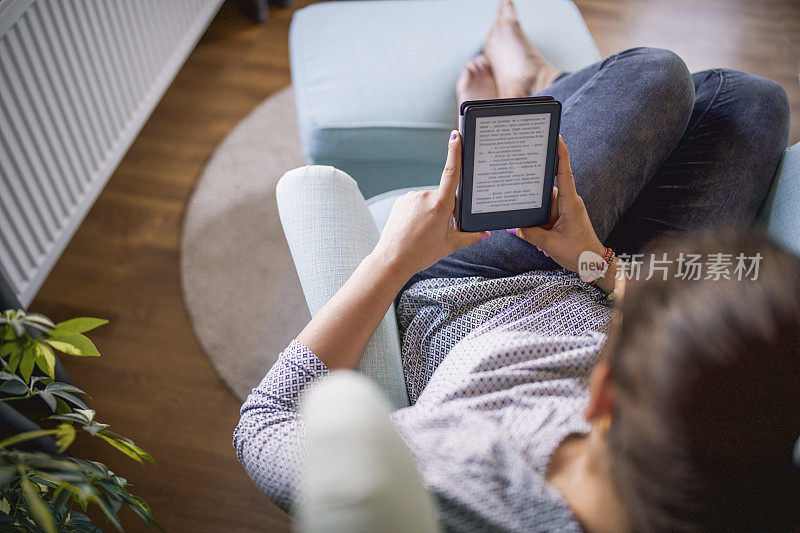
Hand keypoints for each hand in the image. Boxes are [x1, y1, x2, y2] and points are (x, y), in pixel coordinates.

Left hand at [373, 131, 489, 277]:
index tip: (456, 135)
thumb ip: (470, 237)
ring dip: (430, 211)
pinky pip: (416, 203)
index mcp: (441, 204)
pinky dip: (418, 213)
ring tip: (423, 232)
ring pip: (429, 200)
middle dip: (445, 210)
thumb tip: (485, 233)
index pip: (451, 172)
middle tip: (437, 231)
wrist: (392, 259)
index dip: (455, 152)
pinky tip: (414, 228)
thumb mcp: (450, 245)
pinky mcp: (401, 201)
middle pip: (443, 196)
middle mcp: (425, 195)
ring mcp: (412, 197)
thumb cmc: (422, 253)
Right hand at [511, 136, 603, 272]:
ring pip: (544, 203)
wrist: (594, 265)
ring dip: (535, 211)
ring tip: (525, 217)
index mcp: (570, 203)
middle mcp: (568, 203)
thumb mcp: (550, 244)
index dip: (561, 154)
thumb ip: (530, 234)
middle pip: (547, 188)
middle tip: (518, 177)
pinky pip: (546, 214)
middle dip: (533, 188)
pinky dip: (538, 219)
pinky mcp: (563, 219)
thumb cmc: (579, 253)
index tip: (556, 137)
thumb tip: (515, 227)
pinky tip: (529, 227)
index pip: (564, 173)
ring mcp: (566, 211)